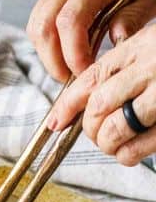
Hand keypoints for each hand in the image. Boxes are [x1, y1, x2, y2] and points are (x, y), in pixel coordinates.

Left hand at [47, 24, 155, 166]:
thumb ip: (130, 67)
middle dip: (89, 127)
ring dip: (106, 143)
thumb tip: (90, 99)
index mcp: (144, 47)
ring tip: (115, 144)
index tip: (55, 122)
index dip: (67, 104)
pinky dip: (127, 155)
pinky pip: (137, 147)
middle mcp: (153, 67)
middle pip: (97, 106)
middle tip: (97, 134)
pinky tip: (130, 152)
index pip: (91, 77)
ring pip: (112, 128)